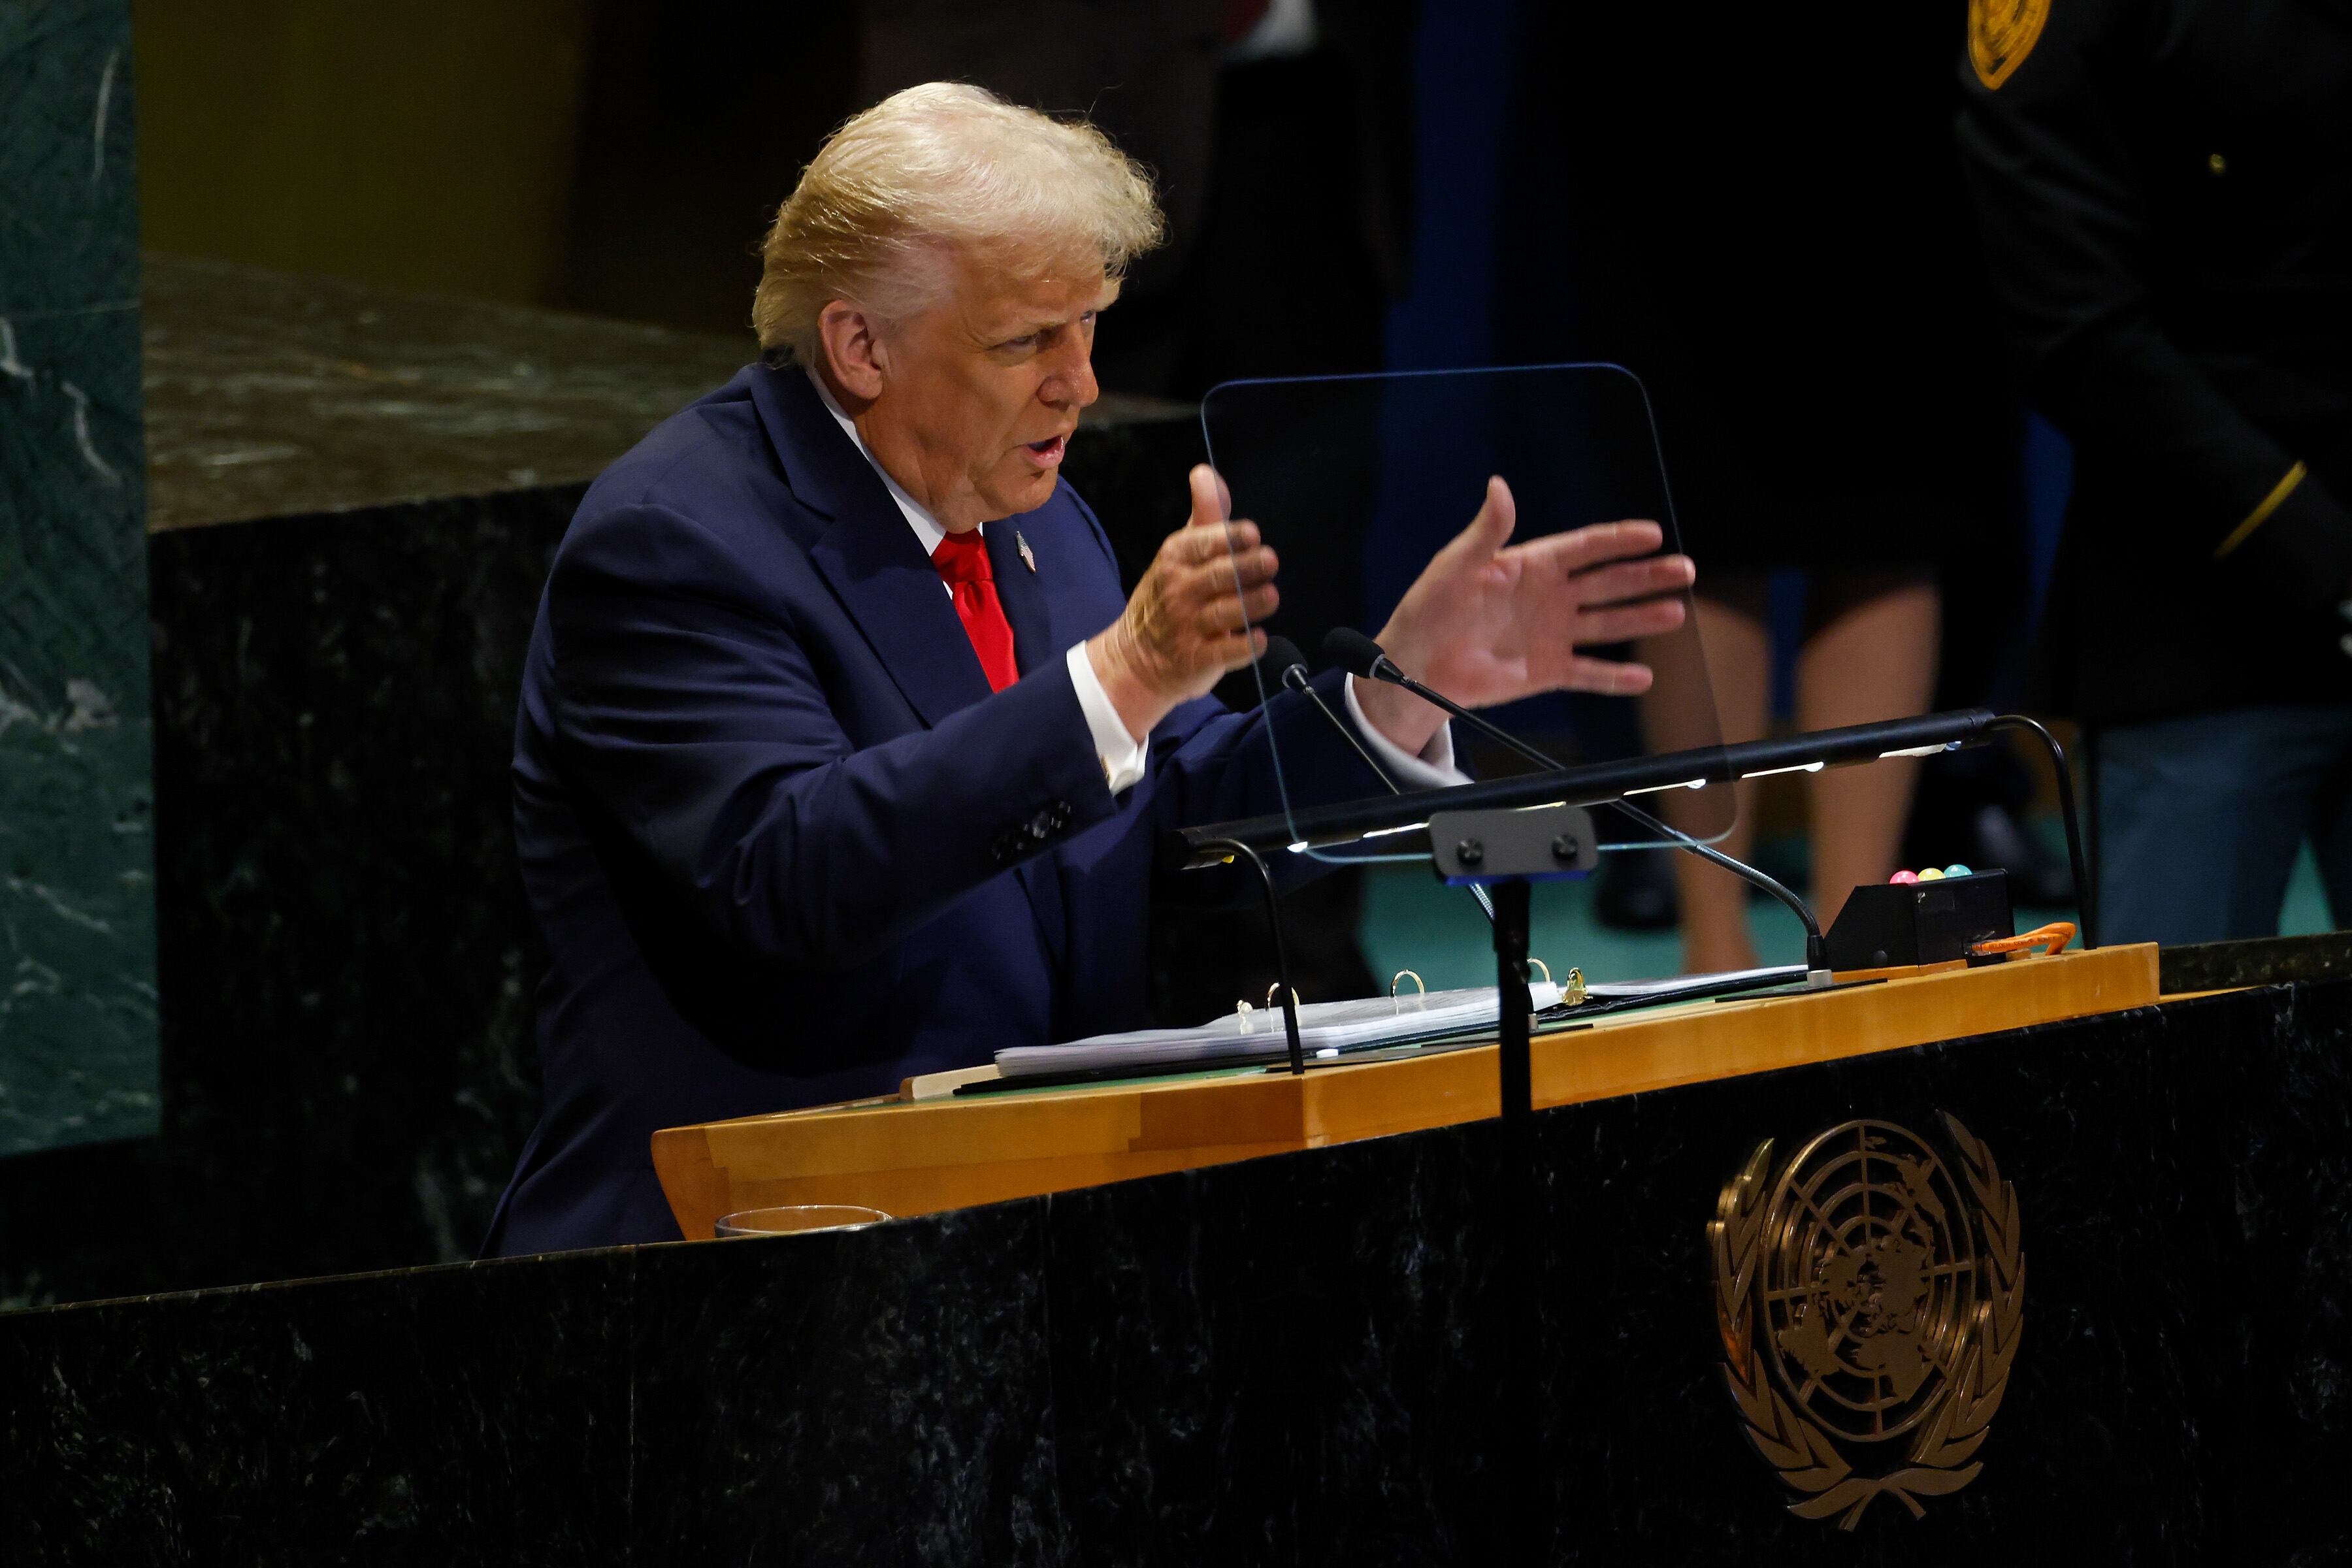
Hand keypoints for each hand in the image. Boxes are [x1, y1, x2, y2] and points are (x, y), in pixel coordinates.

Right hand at [1087, 464, 1277, 739]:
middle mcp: (1178, 590)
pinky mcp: (1197, 660)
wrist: (1136, 657)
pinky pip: (1225, 652)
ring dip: (1252, 603)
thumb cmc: (1169, 594)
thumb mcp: (1181, 551)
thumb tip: (1203, 470)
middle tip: (1270, 561)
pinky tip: (1259, 638)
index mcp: (1175, 557)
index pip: (1205, 542)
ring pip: (1225, 612)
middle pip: (1219, 575)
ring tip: (1271, 596)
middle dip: (1247, 566)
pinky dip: (1244, 646)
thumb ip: (1204, 513)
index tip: (1252, 535)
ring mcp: (1187, 627)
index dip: (1231, 537)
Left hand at [1355, 477, 1694, 755]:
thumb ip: (1485, 532)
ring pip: (1606, 624)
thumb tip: (1499, 486)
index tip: (1652, 534)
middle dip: (1646, 576)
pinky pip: (1587, 674)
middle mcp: (1548, 598)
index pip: (1584, 548)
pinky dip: (1614, 678)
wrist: (1414, 668)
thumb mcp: (1454, 567)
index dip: (1618, 540)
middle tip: (1685, 570)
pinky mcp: (1545, 672)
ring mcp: (1550, 635)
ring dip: (1641, 619)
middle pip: (1608, 583)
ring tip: (1676, 613)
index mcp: (1530, 566)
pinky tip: (1643, 677)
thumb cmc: (1427, 611)